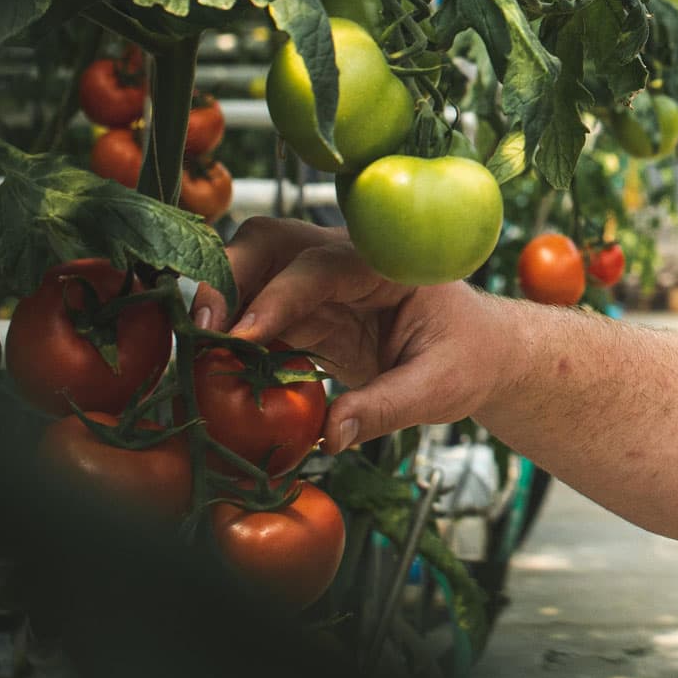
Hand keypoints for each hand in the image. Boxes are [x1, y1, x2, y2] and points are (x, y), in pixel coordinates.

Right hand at [193, 216, 503, 451]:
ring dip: (221, 298)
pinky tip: (216, 362)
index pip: (319, 267)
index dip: (277, 297)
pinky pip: (256, 311)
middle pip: (272, 242)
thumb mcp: (440, 387)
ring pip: (254, 268)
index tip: (242, 334)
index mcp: (386, 266)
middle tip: (203, 328)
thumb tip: (333, 434)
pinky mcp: (305, 314)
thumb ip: (387, 408)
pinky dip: (231, 330)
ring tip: (198, 346)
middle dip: (230, 275)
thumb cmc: (469, 359)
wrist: (479, 354)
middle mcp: (346, 262)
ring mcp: (320, 285)